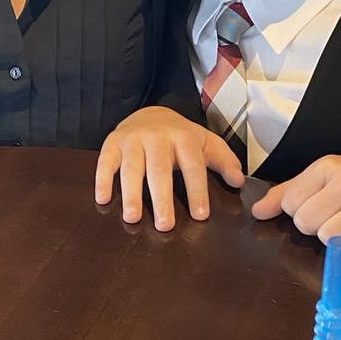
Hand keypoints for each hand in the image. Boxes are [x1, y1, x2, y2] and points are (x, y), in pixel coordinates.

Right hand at [95, 107, 242, 229]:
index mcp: (183, 136)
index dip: (197, 190)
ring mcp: (132, 139)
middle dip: (162, 198)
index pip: (192, 165)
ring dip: (131, 193)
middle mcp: (156, 136)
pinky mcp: (112, 143)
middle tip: (165, 225)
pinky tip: (103, 200)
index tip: (200, 215)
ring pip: (131, 168)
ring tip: (133, 218)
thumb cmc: (180, 137)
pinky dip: (102, 180)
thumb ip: (224, 161)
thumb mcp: (206, 143)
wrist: (149, 113)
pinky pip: (105, 162)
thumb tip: (238, 182)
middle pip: (159, 169)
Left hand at [251, 155, 340, 256]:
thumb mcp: (327, 178)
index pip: (290, 203)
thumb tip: (258, 212)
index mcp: (329, 166)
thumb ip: (288, 192)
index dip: (300, 211)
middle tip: (339, 217)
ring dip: (338, 240)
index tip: (321, 205)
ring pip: (328, 238)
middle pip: (305, 223)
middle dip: (317, 227)